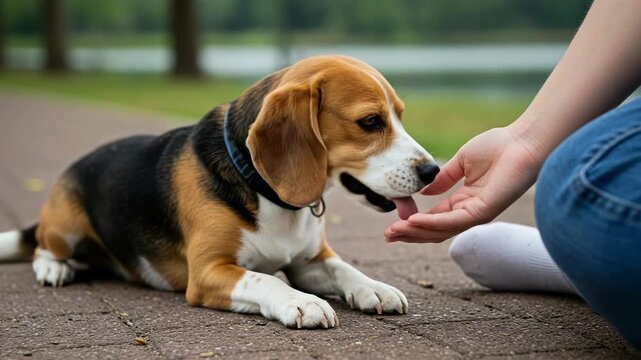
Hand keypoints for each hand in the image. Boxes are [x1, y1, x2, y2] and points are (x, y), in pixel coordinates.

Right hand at [384, 126, 541, 242]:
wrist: (523, 141)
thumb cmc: (499, 146)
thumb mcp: (461, 162)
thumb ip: (443, 178)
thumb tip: (424, 189)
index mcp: (464, 201)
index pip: (434, 219)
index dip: (413, 223)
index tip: (392, 224)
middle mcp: (469, 212)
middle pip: (434, 231)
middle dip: (410, 234)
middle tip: (387, 236)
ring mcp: (477, 214)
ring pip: (441, 231)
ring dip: (416, 232)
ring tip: (394, 231)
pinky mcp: (484, 211)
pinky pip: (453, 221)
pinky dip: (432, 223)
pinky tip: (414, 222)